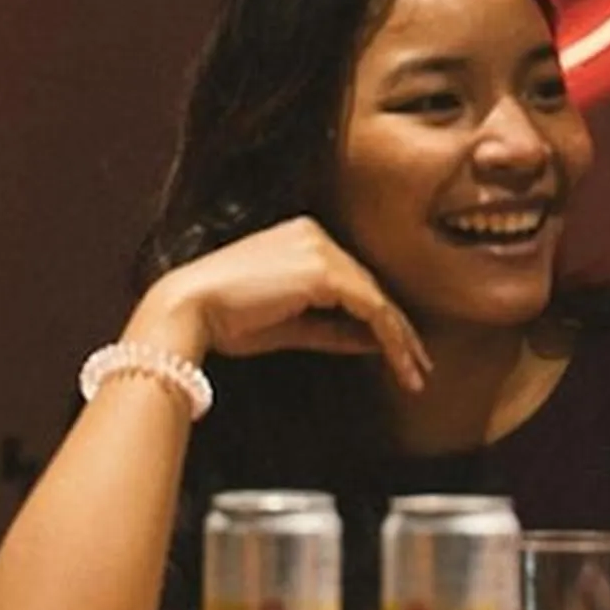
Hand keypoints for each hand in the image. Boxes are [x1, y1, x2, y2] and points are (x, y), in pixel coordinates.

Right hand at [127, 217, 430, 391]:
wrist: (189, 309)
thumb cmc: (227, 319)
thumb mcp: (290, 325)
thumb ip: (333, 329)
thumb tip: (373, 343)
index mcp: (303, 237)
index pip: (354, 281)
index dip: (381, 318)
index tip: (401, 352)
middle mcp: (316, 235)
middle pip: (372, 288)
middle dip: (399, 332)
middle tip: (420, 368)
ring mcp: (321, 249)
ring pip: (377, 299)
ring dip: (401, 340)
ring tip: (415, 374)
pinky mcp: (324, 271)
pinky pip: (371, 308)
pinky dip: (390, 337)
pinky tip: (399, 362)